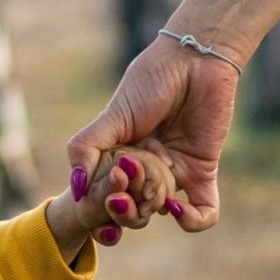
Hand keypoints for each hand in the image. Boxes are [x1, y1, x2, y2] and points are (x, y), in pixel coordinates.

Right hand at [67, 44, 235, 234]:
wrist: (196, 59)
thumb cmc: (151, 79)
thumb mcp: (112, 115)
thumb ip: (87, 148)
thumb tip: (76, 190)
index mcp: (118, 158)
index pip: (105, 195)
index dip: (102, 203)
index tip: (107, 190)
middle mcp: (144, 169)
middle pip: (130, 210)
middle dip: (126, 208)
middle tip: (127, 188)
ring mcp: (173, 172)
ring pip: (159, 212)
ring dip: (152, 206)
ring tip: (153, 190)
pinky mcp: (202, 171)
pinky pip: (202, 212)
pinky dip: (192, 219)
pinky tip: (179, 207)